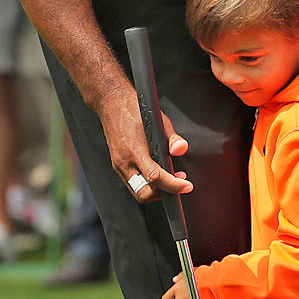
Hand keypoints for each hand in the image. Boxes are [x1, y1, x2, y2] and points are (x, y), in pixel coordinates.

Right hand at [97, 84, 192, 201]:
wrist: (112, 104)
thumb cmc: (135, 110)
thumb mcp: (159, 120)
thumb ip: (172, 138)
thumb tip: (180, 149)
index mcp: (135, 151)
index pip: (155, 177)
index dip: (173, 185)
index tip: (185, 186)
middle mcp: (124, 162)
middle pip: (143, 193)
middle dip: (163, 194)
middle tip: (178, 184)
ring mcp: (119, 165)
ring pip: (137, 190)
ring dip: (154, 190)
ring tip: (169, 179)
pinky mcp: (117, 165)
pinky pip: (131, 182)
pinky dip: (145, 183)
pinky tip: (155, 173)